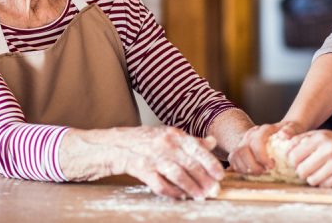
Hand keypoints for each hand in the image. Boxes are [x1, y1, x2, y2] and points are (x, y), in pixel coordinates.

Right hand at [60, 126, 223, 199]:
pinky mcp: (139, 168)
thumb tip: (212, 141)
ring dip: (190, 187)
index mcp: (173, 133)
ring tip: (201, 197)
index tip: (220, 174)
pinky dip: (171, 192)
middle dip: (203, 178)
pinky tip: (179, 197)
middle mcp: (164, 142)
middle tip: (214, 191)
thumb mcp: (167, 135)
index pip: (196, 147)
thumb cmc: (142, 141)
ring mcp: (151, 155)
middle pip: (188, 162)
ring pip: (176, 173)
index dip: (209, 162)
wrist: (111, 145)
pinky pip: (159, 183)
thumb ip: (190, 140)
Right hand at [227, 120, 302, 174]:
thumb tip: (284, 135)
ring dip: (246, 168)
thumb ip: (290, 130)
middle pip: (244, 149)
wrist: (277, 133)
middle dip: (254, 165)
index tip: (272, 166)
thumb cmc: (286, 133)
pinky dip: (240, 168)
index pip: (257, 140)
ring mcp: (243, 142)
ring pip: (237, 155)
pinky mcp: (238, 150)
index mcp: (263, 129)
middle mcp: (250, 134)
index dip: (262, 155)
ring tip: (259, 173)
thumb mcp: (292, 128)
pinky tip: (250, 173)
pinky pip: (233, 160)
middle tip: (264, 172)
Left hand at [288, 130, 331, 186]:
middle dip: (301, 172)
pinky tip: (327, 176)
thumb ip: (301, 139)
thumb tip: (284, 148)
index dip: (292, 162)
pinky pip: (325, 185)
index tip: (296, 163)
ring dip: (312, 179)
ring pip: (312, 180)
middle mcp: (328, 149)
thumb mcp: (319, 135)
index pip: (294, 155)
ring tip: (316, 173)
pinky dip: (323, 183)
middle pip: (302, 170)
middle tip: (305, 170)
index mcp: (319, 138)